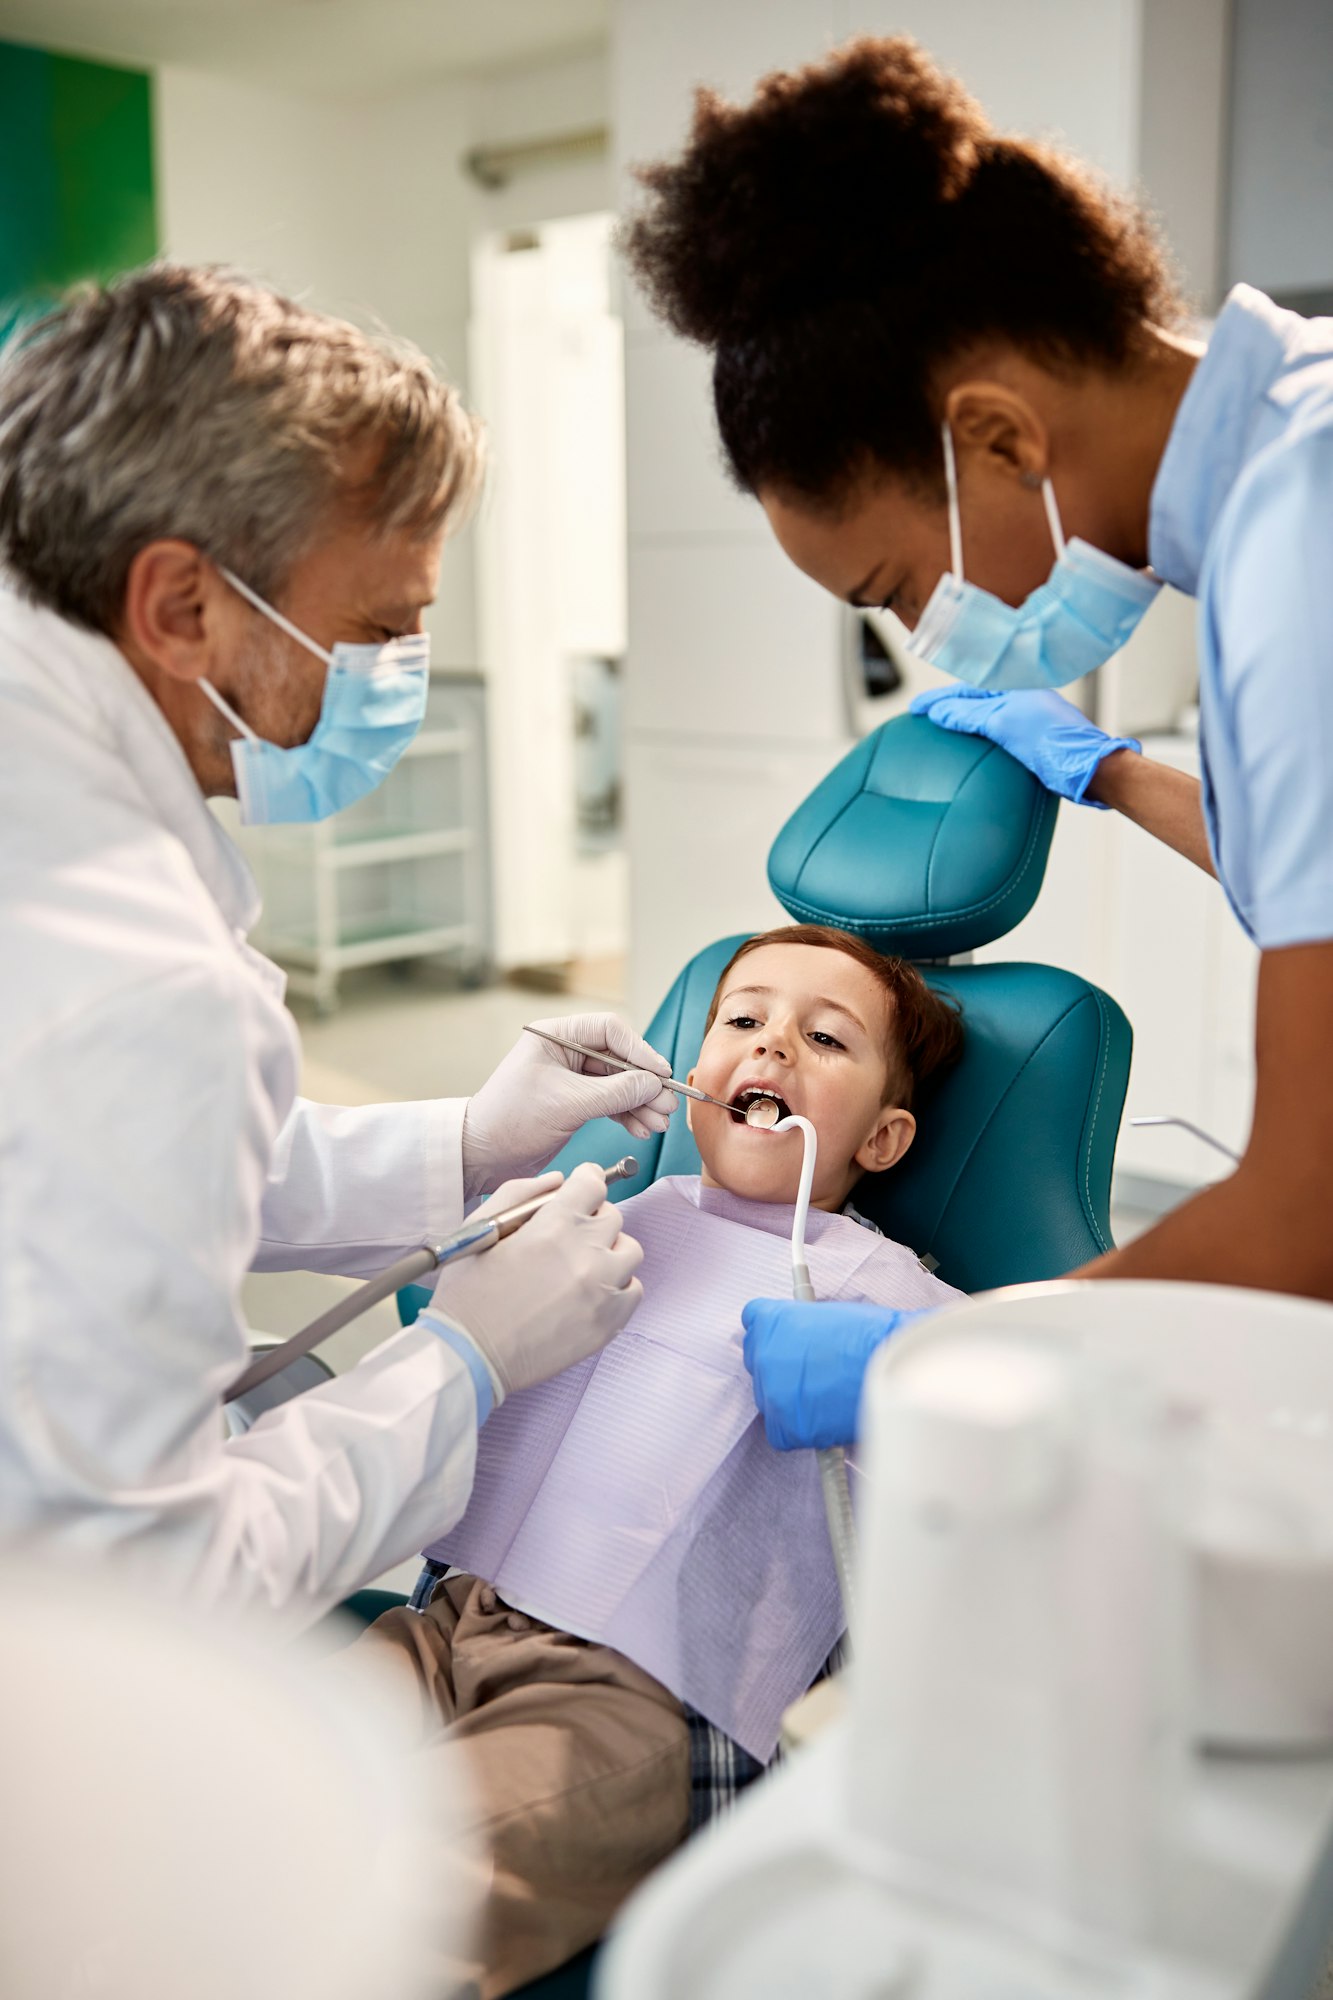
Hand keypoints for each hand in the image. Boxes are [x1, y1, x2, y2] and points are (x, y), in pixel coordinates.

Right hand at [424, 1163, 643, 1402]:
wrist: (470, 1354)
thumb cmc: (469, 1292)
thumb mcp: (483, 1228)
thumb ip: (521, 1194)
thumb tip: (558, 1180)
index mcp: (554, 1226)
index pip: (593, 1183)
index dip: (584, 1182)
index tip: (580, 1188)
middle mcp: (586, 1254)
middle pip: (612, 1216)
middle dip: (591, 1218)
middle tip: (567, 1236)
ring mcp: (603, 1291)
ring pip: (629, 1251)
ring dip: (609, 1252)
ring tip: (581, 1266)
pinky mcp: (609, 1323)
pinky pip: (633, 1290)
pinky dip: (617, 1287)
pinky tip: (590, 1293)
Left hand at [462, 1012, 675, 1200]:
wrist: (482, 1156)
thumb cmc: (510, 1120)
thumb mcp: (567, 1103)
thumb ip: (615, 1092)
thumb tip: (654, 1085)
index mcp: (556, 1036)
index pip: (611, 1031)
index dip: (640, 1051)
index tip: (661, 1075)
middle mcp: (565, 1052)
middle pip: (620, 1059)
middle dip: (644, 1084)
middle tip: (666, 1106)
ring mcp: (571, 1078)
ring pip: (619, 1083)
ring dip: (641, 1103)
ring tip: (658, 1123)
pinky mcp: (574, 1102)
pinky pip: (610, 1102)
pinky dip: (628, 1114)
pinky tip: (641, 1128)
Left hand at [741, 1298, 923, 1449]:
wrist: (893, 1372)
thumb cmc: (874, 1339)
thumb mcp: (830, 1316)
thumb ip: (803, 1328)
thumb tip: (799, 1341)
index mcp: (772, 1319)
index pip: (753, 1322)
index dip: (775, 1333)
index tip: (788, 1341)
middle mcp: (763, 1354)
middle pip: (758, 1362)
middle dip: (781, 1368)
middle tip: (813, 1374)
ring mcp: (770, 1391)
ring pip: (768, 1398)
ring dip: (790, 1400)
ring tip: (827, 1397)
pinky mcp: (783, 1426)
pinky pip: (780, 1433)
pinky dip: (799, 1431)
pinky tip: (824, 1421)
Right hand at [911, 686, 1139, 806]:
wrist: (1089, 768)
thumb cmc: (1053, 742)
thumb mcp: (1004, 722)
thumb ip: (970, 714)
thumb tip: (939, 712)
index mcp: (1017, 688)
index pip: (968, 688)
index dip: (939, 699)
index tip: (915, 709)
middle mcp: (1024, 700)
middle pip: (976, 699)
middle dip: (948, 706)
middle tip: (923, 716)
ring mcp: (1031, 720)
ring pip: (988, 716)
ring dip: (963, 720)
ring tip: (941, 729)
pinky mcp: (1036, 741)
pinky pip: (999, 732)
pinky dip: (979, 735)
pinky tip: (972, 747)